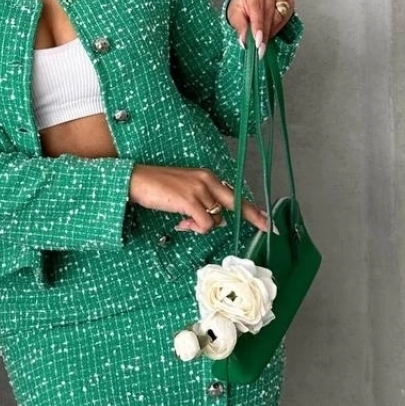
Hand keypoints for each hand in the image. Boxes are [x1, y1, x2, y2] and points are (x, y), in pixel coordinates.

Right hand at [127, 164, 269, 234]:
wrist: (137, 180)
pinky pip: (204, 224)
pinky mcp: (189, 200)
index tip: (266, 220)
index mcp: (207, 176)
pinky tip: (181, 223)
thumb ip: (202, 201)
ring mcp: (199, 189)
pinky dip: (194, 228)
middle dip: (253, 216)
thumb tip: (213, 220)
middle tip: (268, 229)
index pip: (234, 194)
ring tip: (185, 221)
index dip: (252, 209)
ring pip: (215, 219)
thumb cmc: (158, 186)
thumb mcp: (185, 190)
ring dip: (202, 226)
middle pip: (236, 202)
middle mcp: (207, 180)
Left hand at [226, 0, 295, 55]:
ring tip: (263, 39)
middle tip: (260, 47)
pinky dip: (278, 26)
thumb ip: (240, 26)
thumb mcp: (235, 14)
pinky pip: (287, 16)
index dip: (257, 24)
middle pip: (269, 10)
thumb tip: (244, 40)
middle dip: (264, 32)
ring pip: (280, 15)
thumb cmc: (242, 4)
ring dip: (271, 30)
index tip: (258, 39)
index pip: (256, 5)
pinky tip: (271, 30)